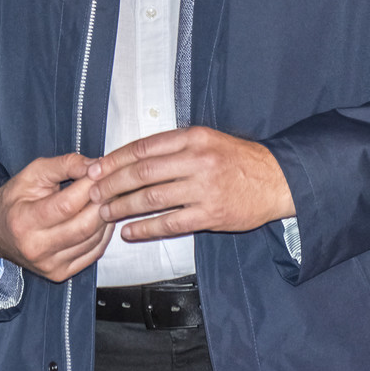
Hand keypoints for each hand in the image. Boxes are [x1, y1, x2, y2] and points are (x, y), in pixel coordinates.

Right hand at [0, 153, 112, 282]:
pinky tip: (102, 219)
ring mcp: (49, 265)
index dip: (89, 187)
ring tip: (108, 200)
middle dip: (103, 203)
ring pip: (93, 240)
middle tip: (111, 186)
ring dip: (106, 218)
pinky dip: (103, 234)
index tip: (101, 172)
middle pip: (84, 226)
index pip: (67, 205)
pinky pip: (93, 253)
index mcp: (24, 221)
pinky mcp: (60, 273)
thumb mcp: (32, 173)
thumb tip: (95, 165)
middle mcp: (36, 248)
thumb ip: (64, 165)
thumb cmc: (14, 200)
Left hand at [86, 127, 294, 240]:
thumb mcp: (207, 139)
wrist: (277, 180)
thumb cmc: (237, 160)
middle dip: (111, 184)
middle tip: (92, 192)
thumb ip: (174, 145)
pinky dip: (146, 228)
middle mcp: (197, 160)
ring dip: (123, 206)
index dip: (114, 159)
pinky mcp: (212, 214)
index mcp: (192, 137)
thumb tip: (132, 157)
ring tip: (105, 212)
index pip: (142, 147)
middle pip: (142, 172)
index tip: (95, 168)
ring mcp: (204, 188)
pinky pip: (170, 223)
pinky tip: (129, 232)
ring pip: (152, 198)